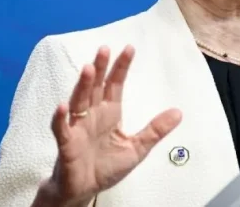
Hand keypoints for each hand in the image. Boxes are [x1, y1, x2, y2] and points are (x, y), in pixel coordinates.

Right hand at [41, 45, 181, 205]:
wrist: (85, 190)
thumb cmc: (107, 167)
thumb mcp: (137, 148)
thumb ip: (156, 130)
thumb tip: (179, 112)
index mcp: (110, 113)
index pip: (116, 84)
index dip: (121, 67)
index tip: (129, 48)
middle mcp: (93, 114)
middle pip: (96, 86)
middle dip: (101, 68)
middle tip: (105, 49)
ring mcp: (78, 127)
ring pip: (79, 100)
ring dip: (83, 85)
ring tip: (89, 68)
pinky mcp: (67, 143)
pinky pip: (61, 128)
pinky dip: (61, 117)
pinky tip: (63, 106)